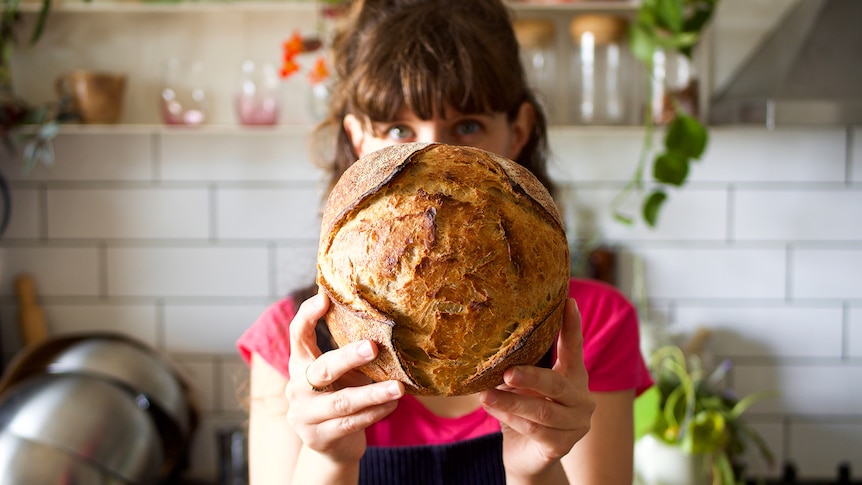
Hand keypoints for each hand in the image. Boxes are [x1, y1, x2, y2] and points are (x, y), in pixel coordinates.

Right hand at [285, 292, 404, 464]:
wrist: (331, 448)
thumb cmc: (340, 398)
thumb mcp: (340, 375)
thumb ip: (350, 357)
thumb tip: (386, 327)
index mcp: (300, 365)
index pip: (297, 336)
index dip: (307, 316)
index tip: (324, 298)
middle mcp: (297, 388)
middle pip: (322, 369)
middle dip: (348, 357)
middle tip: (373, 347)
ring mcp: (305, 416)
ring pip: (342, 402)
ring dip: (373, 394)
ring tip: (398, 387)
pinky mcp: (319, 438)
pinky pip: (352, 423)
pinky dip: (374, 413)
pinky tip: (392, 405)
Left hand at [479, 298, 594, 481]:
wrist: (526, 457)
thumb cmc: (525, 411)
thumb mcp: (524, 385)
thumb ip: (519, 365)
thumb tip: (489, 340)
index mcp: (573, 376)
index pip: (574, 348)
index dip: (572, 326)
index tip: (568, 302)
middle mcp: (581, 398)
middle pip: (555, 384)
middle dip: (530, 377)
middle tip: (506, 372)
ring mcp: (575, 424)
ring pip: (540, 410)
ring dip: (509, 402)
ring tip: (484, 395)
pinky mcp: (561, 446)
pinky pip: (533, 430)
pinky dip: (510, 418)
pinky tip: (493, 409)